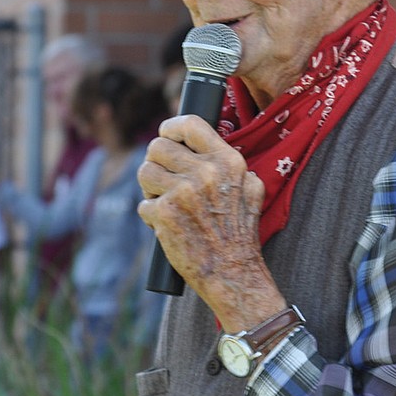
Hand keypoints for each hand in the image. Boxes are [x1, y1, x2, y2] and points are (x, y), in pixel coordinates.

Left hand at [137, 116, 285, 331]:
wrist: (232, 272)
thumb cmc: (241, 232)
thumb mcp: (251, 189)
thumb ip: (231, 164)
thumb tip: (204, 145)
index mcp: (227, 161)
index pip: (190, 124)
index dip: (171, 127)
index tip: (167, 135)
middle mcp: (205, 172)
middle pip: (158, 146)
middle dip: (156, 161)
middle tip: (164, 176)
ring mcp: (182, 192)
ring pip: (144, 171)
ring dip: (150, 186)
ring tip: (164, 200)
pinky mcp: (164, 214)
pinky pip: (143, 203)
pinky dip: (151, 214)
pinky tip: (167, 224)